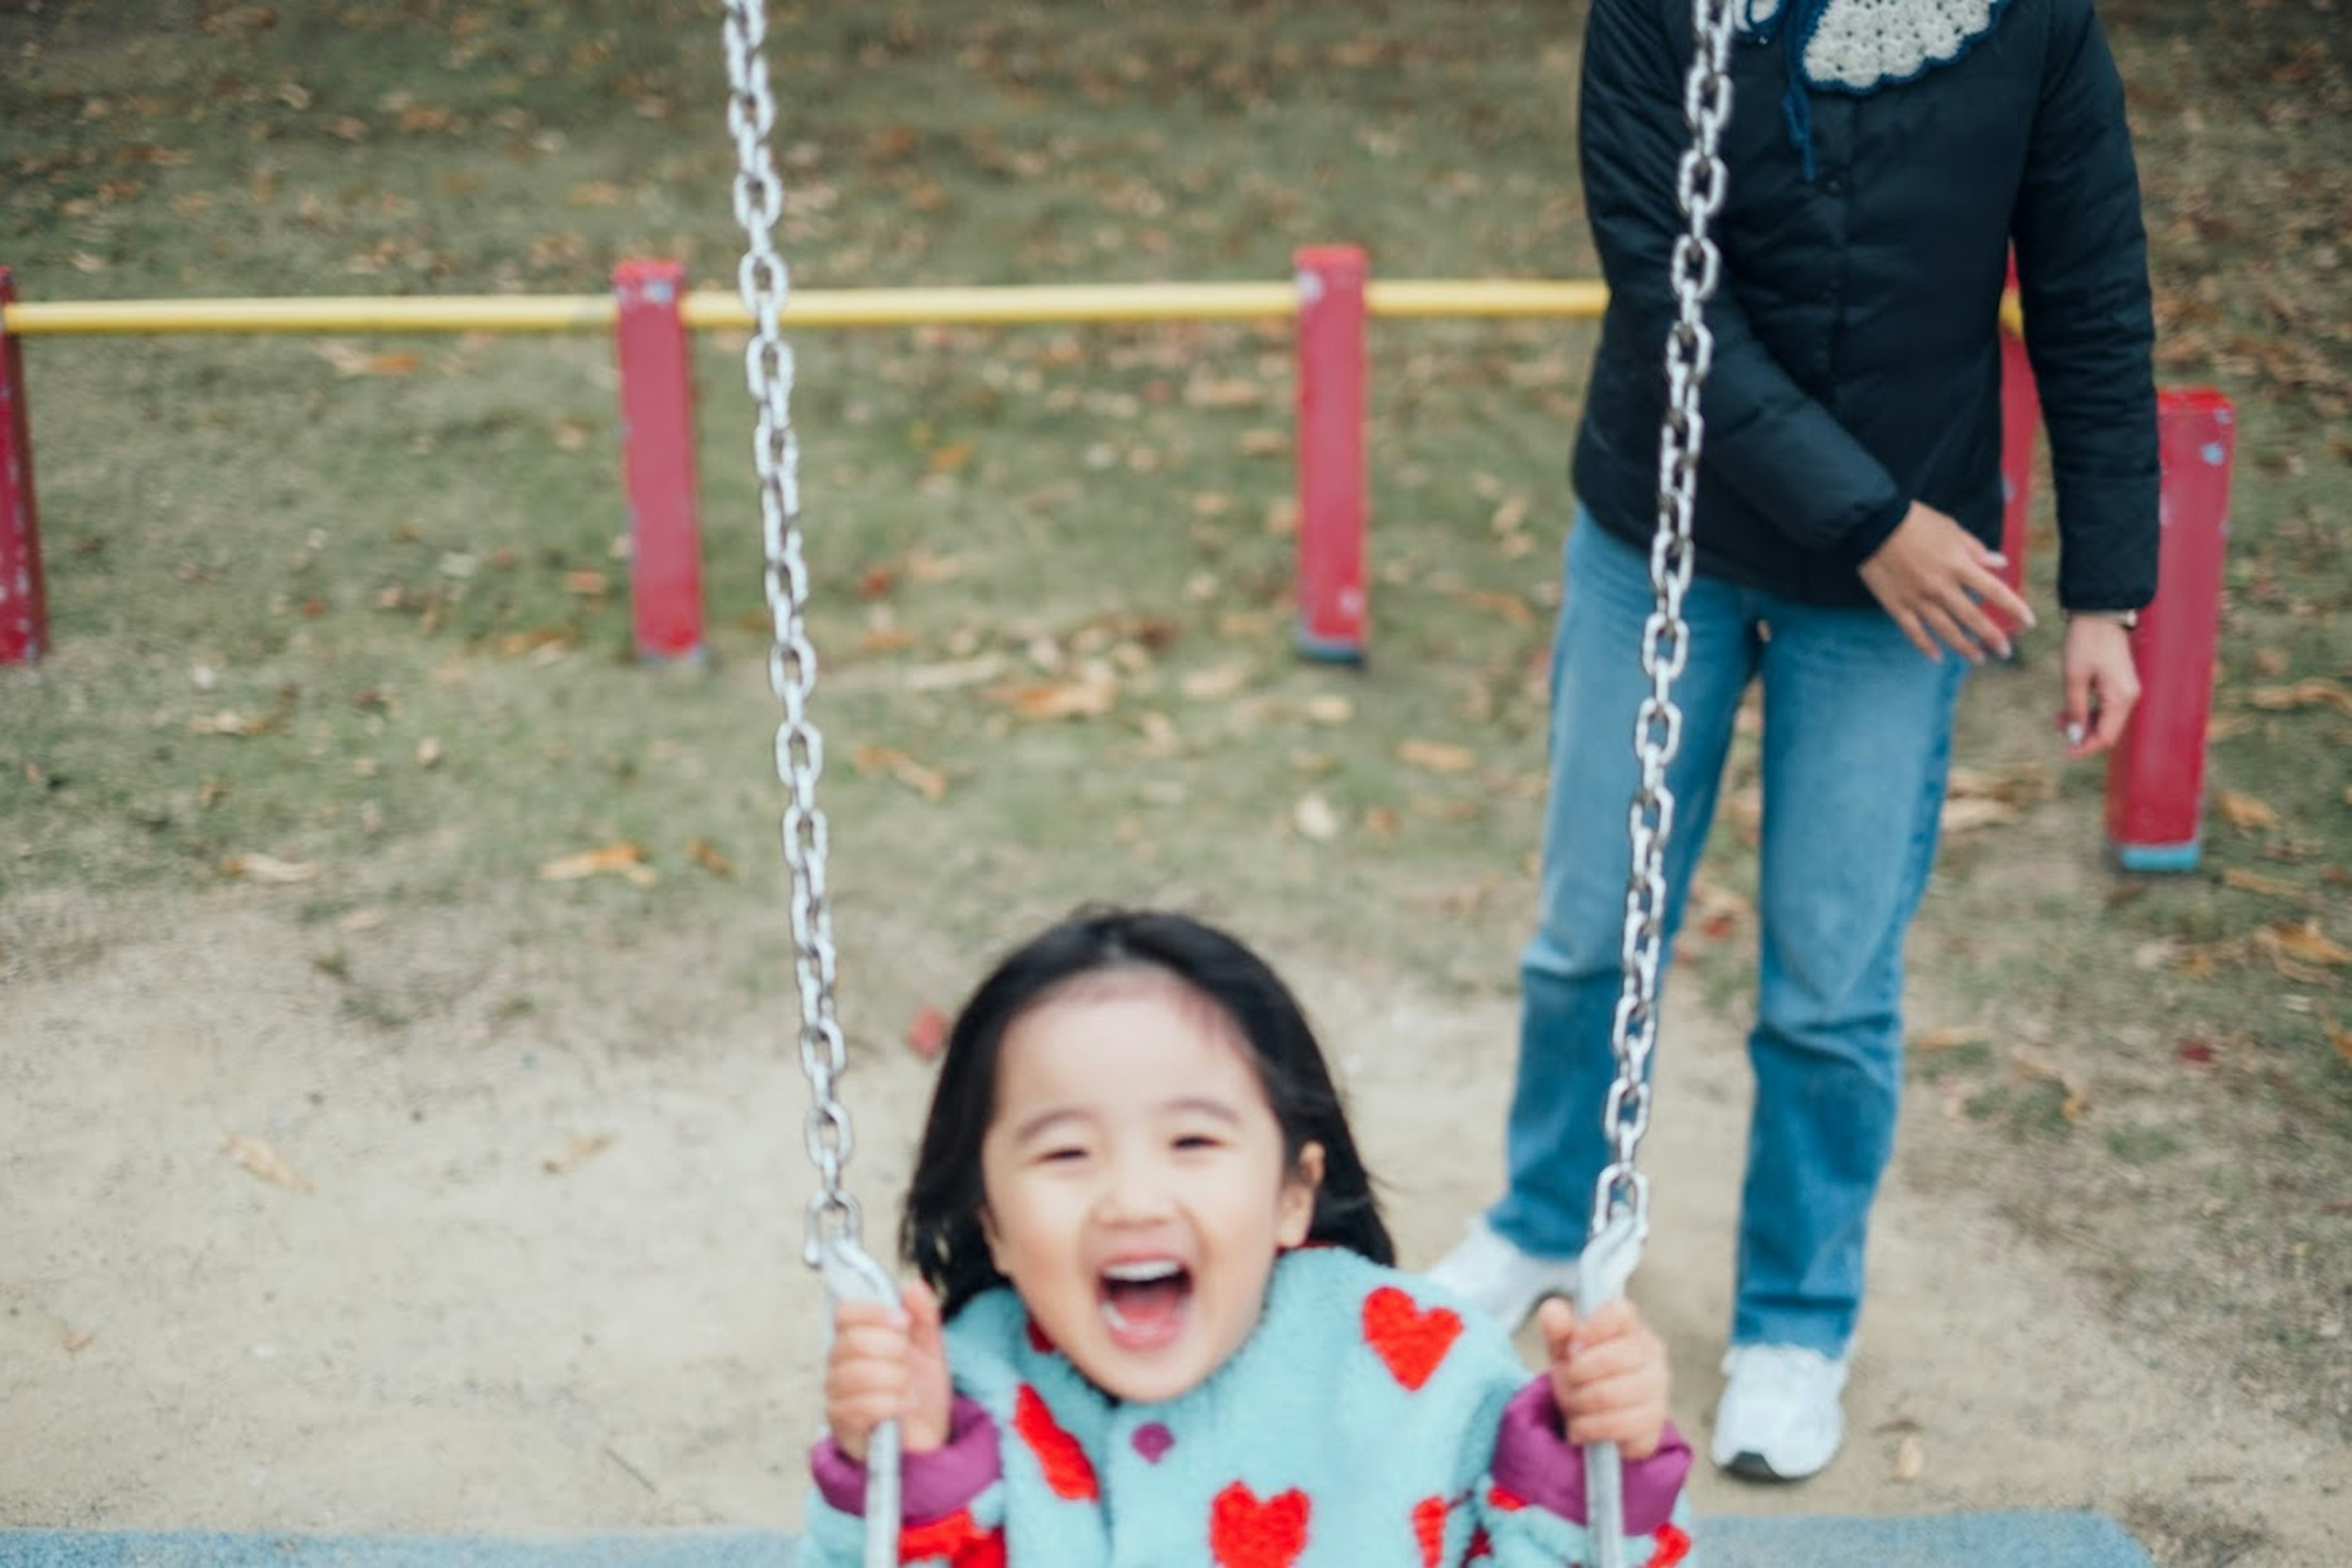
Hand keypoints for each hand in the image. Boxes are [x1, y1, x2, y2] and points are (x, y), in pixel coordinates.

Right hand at [823, 1279, 952, 1462]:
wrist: (927, 1441)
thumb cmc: (921, 1393)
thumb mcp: (931, 1350)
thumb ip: (924, 1317)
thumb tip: (913, 1286)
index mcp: (856, 1340)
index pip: (844, 1314)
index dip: (872, 1312)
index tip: (902, 1322)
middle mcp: (838, 1366)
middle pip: (852, 1342)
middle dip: (891, 1349)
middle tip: (908, 1361)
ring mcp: (837, 1396)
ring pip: (857, 1374)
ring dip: (895, 1378)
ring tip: (908, 1386)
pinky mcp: (843, 1426)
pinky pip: (862, 1406)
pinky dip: (893, 1403)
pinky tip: (907, 1405)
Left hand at [1538, 1298, 1667, 1461]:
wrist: (1596, 1417)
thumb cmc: (1582, 1372)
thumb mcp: (1564, 1348)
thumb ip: (1557, 1327)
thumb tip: (1553, 1311)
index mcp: (1631, 1328)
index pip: (1621, 1313)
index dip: (1592, 1328)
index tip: (1572, 1346)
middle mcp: (1652, 1356)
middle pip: (1613, 1358)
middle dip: (1577, 1373)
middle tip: (1566, 1380)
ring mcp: (1658, 1391)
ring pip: (1612, 1394)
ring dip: (1579, 1402)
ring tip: (1572, 1404)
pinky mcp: (1654, 1424)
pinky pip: (1617, 1425)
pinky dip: (1588, 1427)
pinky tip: (1579, 1426)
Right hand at [1857, 501, 2035, 662]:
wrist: (1873, 524)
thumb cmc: (1915, 522)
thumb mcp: (1951, 529)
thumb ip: (1976, 550)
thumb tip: (2001, 563)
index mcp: (1959, 566)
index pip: (1995, 591)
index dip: (2015, 608)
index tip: (2029, 622)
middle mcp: (1941, 587)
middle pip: (1973, 618)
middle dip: (1993, 637)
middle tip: (2005, 652)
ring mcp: (1918, 599)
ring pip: (1946, 630)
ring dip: (1965, 648)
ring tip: (1979, 659)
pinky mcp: (1897, 605)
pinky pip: (1914, 632)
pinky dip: (1926, 646)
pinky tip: (1937, 657)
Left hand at [2056, 613, 2140, 758]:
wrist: (2100, 613)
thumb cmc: (2086, 643)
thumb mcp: (2074, 678)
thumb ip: (2075, 709)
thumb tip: (2074, 737)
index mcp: (2121, 698)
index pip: (2106, 737)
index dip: (2085, 747)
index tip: (2064, 751)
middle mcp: (2129, 697)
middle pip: (2107, 730)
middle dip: (2081, 734)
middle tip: (2056, 722)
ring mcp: (2126, 690)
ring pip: (2106, 719)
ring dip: (2083, 721)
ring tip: (2058, 714)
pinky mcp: (2120, 683)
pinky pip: (2106, 706)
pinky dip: (2089, 710)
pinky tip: (2070, 705)